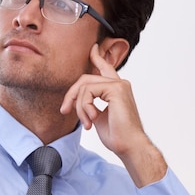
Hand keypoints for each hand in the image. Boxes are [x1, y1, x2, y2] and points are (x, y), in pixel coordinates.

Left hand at [60, 43, 166, 185]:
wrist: (129, 146)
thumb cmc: (117, 136)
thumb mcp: (98, 117)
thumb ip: (91, 104)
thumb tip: (80, 101)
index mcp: (117, 89)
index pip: (105, 68)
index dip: (97, 57)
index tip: (93, 48)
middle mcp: (119, 84)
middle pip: (85, 79)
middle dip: (71, 95)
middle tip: (65, 111)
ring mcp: (119, 85)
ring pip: (84, 86)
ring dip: (79, 106)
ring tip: (86, 122)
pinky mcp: (116, 89)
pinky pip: (88, 91)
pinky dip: (85, 106)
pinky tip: (92, 119)